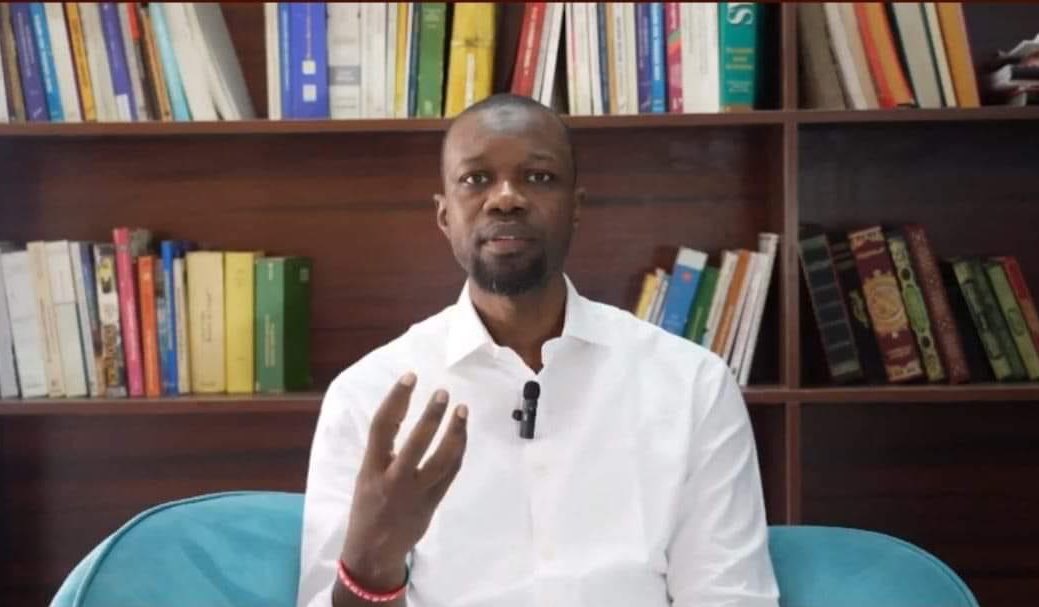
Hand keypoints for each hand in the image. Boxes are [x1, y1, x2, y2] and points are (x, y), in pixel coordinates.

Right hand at [339, 372, 468, 590]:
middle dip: (431, 415)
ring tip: (462, 410)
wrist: (373, 552)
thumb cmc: (367, 508)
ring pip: (441, 460)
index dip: (396, 399)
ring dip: (454, 433)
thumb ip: (383, 452)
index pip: (382, 426)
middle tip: (443, 393)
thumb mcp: (365, 477)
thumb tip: (400, 415)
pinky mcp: (432, 504)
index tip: (410, 377)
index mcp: (371, 469)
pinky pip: (450, 474)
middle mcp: (393, 480)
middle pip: (416, 442)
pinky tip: (462, 435)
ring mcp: (415, 493)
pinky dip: (458, 452)